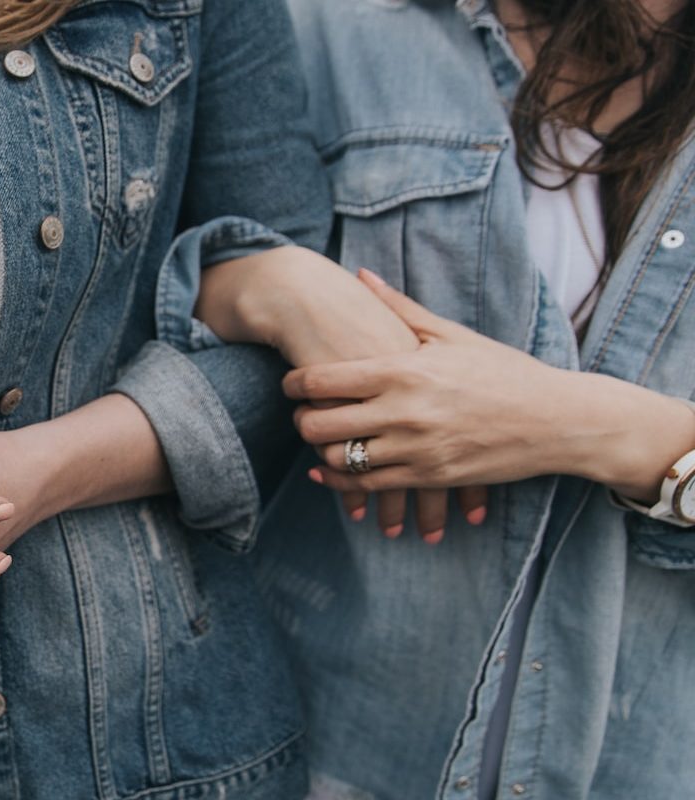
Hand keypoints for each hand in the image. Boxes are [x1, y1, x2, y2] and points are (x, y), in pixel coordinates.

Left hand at [197, 248, 479, 540]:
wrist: (557, 420)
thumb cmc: (504, 371)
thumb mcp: (452, 335)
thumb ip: (399, 308)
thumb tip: (360, 276)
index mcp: (404, 370)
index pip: (322, 380)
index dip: (294, 384)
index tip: (290, 383)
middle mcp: (403, 412)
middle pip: (320, 423)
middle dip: (301, 419)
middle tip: (301, 412)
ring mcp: (415, 449)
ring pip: (338, 458)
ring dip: (320, 450)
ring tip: (320, 438)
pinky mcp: (428, 478)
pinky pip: (366, 486)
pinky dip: (339, 482)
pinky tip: (329, 471)